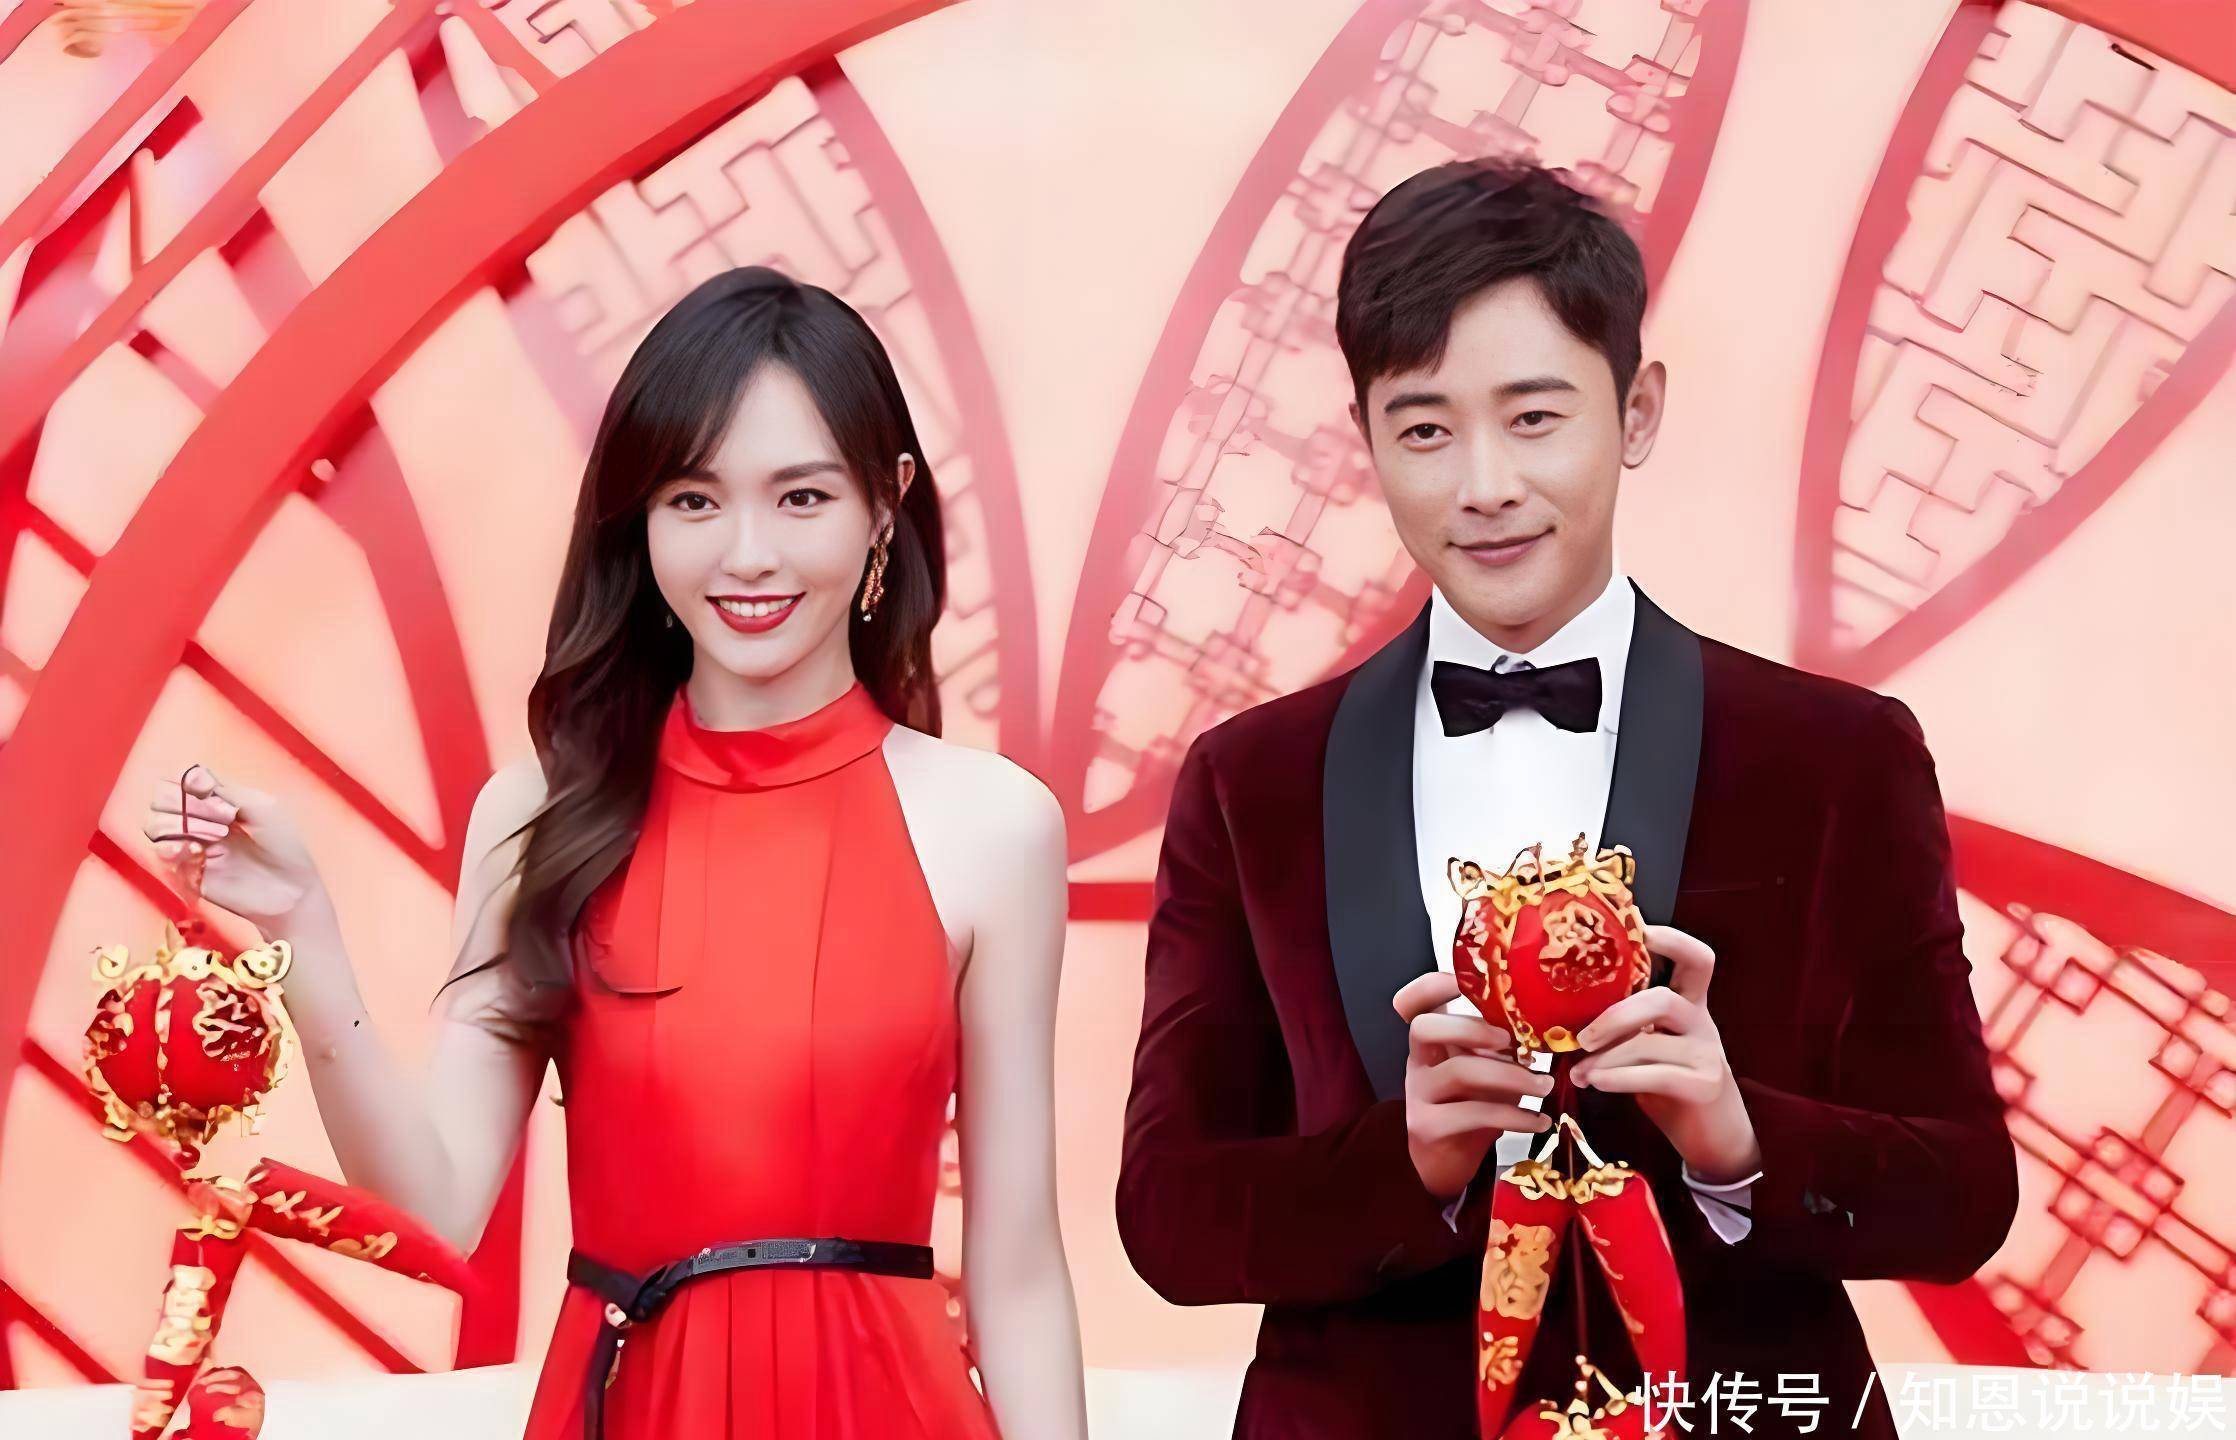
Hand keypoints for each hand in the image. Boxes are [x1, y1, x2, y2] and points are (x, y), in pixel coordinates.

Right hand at [141, 765, 328, 935]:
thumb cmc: (285, 846)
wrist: (292, 890)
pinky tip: (197, 851)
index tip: (212, 793)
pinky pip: (163, 855)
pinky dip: (174, 848)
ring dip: (181, 825)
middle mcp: (197, 821)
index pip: (177, 782)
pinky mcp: (188, 873)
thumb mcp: (264, 807)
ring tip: (218, 836)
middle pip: (159, 801)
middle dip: (185, 804)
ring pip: (153, 825)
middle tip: (223, 820)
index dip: (186, 783)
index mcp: (215, 802)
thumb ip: (227, 789)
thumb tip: (191, 776)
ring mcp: (191, 847)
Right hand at [1394, 971, 1552, 1201]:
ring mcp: (1419, 1094)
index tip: (1461, 982)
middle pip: (1426, 1027)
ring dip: (1512, 1076)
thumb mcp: (1484, 1070)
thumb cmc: (1470, 1106)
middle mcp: (1419, 1062)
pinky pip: (1475, 1114)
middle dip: (1472, 1027)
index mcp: (1430, 1041)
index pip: (1412, 1003)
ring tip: (1545, 1085)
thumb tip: (1545, 1028)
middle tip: (1513, 1041)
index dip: (1430, 985)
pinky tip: (1539, 1121)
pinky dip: (1515, 1116)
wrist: (1444, 1161)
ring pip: (1459, 1071)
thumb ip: (1500, 1047)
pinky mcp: (1429, 1127)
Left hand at [1571, 924, 1759, 1182]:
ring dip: (1606, 1057)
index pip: (1692, 957)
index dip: (1667, 938)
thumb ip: (1621, 1026)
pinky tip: (1598, 1084)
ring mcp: (1707, 1054)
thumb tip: (1558, 1014)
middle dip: (1615, 1014)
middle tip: (1580, 1035)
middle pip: (1663, 998)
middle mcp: (1700, 1022)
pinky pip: (1658, 1075)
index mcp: (1688, 1004)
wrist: (1713, 1137)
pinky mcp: (1704, 1086)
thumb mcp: (1646, 1047)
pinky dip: (1621, 1078)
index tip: (1631, 930)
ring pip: (1652, 1042)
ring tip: (1578, 1072)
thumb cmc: (1670, 1085)